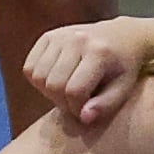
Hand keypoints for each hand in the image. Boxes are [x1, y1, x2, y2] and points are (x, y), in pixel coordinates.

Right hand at [22, 18, 153, 132]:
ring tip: (67, 92)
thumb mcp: (123, 88)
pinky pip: (29, 67)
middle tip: (75, 103)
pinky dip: (38, 79)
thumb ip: (105, 105)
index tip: (84, 111)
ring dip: (48, 92)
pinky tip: (57, 80)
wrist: (122, 35)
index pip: (74, 91)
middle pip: (53, 84)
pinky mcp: (48, 36)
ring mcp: (60, 35)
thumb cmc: (123, 67)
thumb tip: (83, 117)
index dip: (76, 108)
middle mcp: (77, 39)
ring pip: (38, 76)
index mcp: (99, 52)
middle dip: (61, 102)